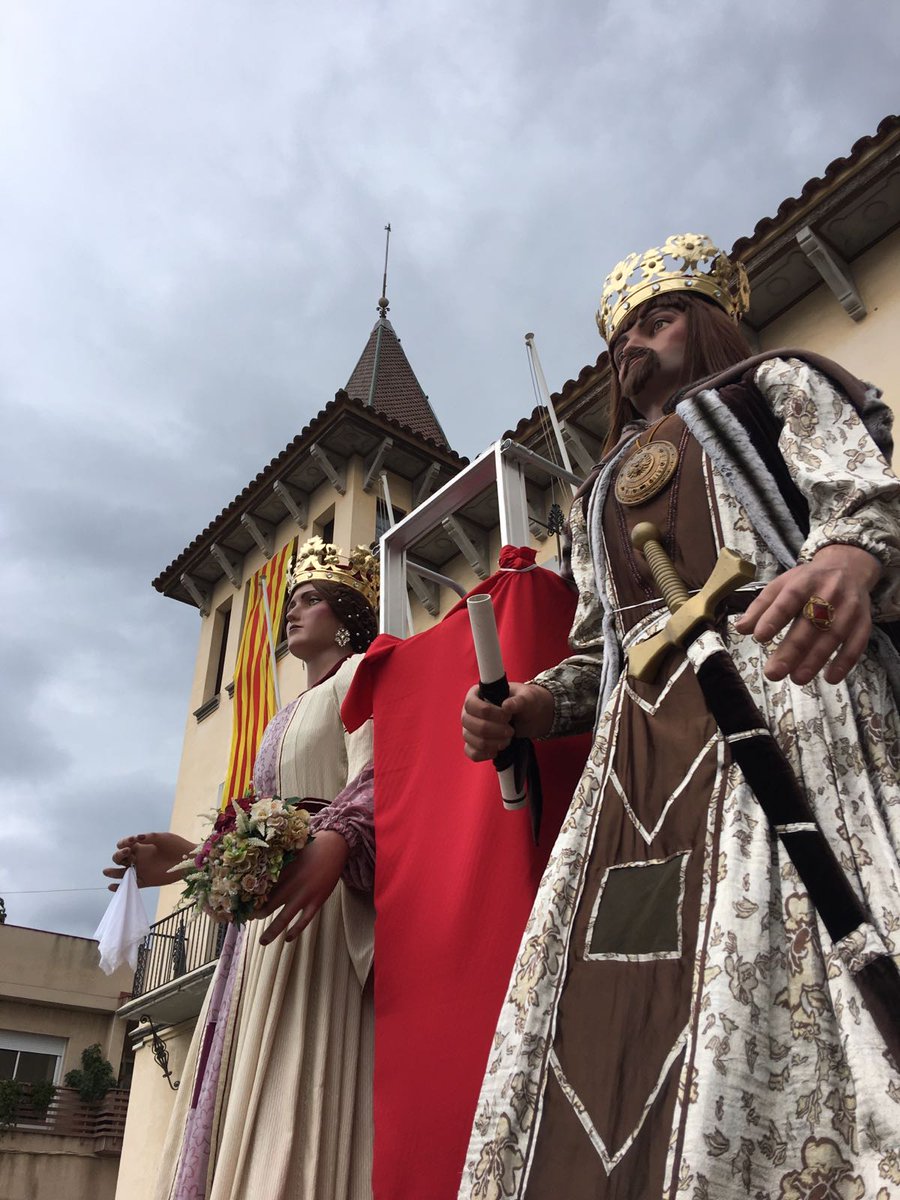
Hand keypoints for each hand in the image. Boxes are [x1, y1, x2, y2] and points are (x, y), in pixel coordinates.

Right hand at [103, 832, 195, 890]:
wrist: (189, 859)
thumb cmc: (177, 845)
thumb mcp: (162, 838)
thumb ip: (148, 837)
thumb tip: (135, 838)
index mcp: (141, 846)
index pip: (124, 845)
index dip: (122, 842)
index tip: (131, 841)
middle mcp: (139, 859)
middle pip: (119, 859)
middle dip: (118, 855)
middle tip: (127, 853)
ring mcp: (142, 870)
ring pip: (122, 873)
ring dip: (113, 872)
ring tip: (107, 871)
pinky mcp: (147, 881)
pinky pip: (131, 884)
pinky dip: (120, 887)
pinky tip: (111, 886)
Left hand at [256, 831, 348, 944]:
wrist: (334, 847)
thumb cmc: (310, 848)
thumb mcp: (291, 853)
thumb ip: (278, 864)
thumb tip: (261, 872)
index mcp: (282, 873)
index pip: (261, 890)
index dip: (251, 900)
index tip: (241, 906)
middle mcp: (291, 886)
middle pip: (269, 906)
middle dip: (257, 915)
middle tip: (248, 920)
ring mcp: (304, 896)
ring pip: (284, 918)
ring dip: (272, 931)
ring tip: (262, 941)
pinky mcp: (317, 901)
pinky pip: (304, 920)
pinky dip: (295, 930)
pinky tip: (288, 938)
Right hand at [461, 681, 554, 761]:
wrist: (530, 717)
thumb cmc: (526, 702)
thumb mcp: (527, 697)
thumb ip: (518, 700)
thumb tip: (506, 706)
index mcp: (477, 694)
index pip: (470, 704)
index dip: (488, 713)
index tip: (507, 717)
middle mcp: (469, 711)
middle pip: (468, 723)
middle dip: (493, 730)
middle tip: (511, 730)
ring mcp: (470, 728)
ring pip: (470, 739)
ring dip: (491, 743)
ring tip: (508, 739)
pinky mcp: (475, 743)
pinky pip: (471, 752)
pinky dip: (484, 754)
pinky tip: (497, 751)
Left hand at [734, 543, 880, 684]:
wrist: (848, 568)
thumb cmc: (808, 581)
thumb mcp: (782, 585)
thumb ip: (761, 607)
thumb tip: (740, 628)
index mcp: (804, 581)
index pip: (789, 599)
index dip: (775, 617)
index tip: (760, 637)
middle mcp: (829, 593)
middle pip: (810, 623)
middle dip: (792, 650)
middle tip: (773, 672)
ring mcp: (849, 608)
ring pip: (833, 636)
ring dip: (815, 660)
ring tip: (796, 678)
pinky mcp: (864, 621)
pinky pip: (857, 644)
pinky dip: (845, 662)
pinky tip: (830, 678)